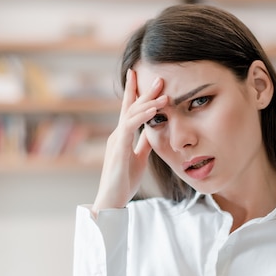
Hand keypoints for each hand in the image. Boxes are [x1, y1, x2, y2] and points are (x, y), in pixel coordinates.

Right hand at [92, 69, 166, 214]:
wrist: (112, 200)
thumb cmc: (124, 181)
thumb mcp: (140, 158)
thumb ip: (145, 143)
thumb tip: (154, 130)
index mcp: (122, 136)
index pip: (129, 109)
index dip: (134, 92)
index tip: (139, 75)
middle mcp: (117, 134)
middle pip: (130, 107)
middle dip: (144, 91)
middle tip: (159, 77)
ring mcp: (116, 140)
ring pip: (130, 114)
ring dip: (147, 102)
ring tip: (163, 92)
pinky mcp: (118, 149)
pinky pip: (129, 127)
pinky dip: (142, 117)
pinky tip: (153, 110)